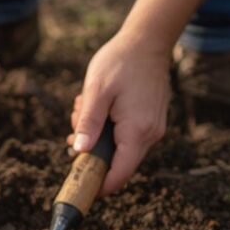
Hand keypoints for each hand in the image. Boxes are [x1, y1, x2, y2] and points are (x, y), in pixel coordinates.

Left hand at [68, 30, 170, 194]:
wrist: (147, 41)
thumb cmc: (120, 62)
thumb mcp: (97, 91)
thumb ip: (88, 123)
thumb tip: (79, 152)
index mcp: (137, 131)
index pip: (119, 174)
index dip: (100, 186)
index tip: (80, 188)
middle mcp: (150, 134)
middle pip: (117, 162)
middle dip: (91, 150)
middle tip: (75, 121)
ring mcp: (153, 128)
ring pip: (119, 148)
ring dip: (97, 134)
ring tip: (86, 105)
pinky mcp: (151, 121)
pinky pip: (126, 136)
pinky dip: (109, 127)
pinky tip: (100, 105)